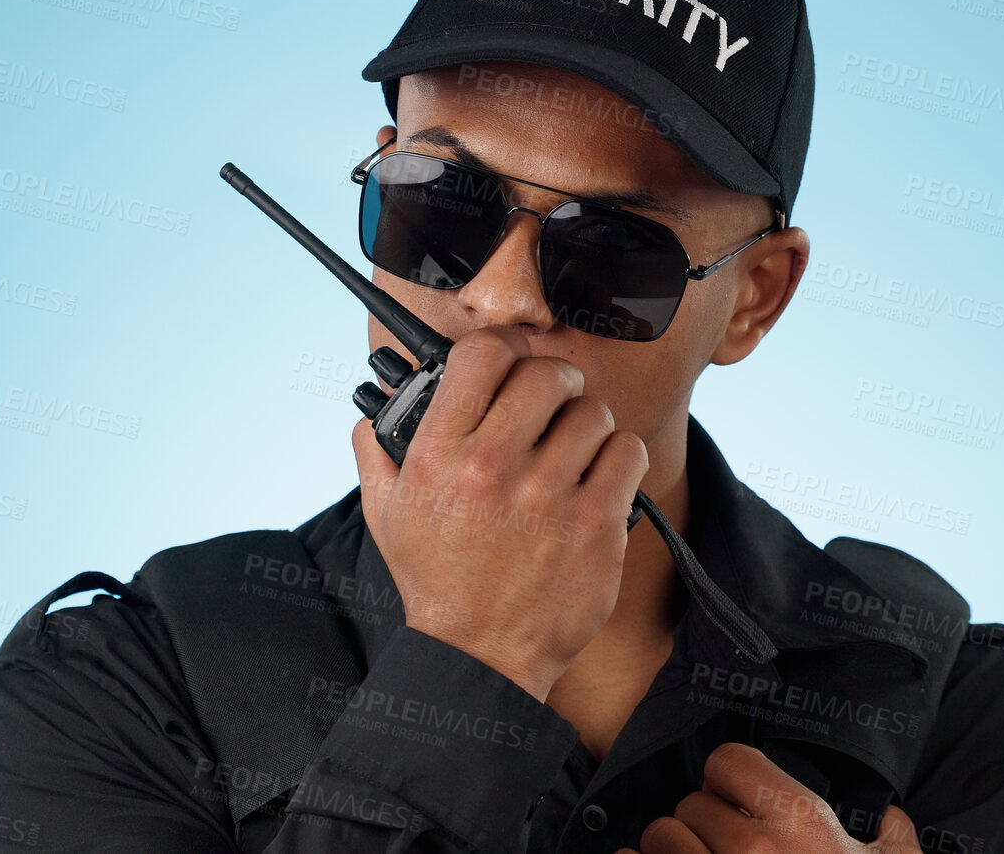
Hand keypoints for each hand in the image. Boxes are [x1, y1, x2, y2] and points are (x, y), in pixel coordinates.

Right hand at [351, 326, 648, 701]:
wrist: (479, 657)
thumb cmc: (438, 583)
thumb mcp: (386, 514)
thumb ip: (377, 452)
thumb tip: (376, 412)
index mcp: (439, 454)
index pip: (481, 354)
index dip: (503, 346)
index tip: (512, 359)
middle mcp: (492, 467)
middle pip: (545, 374)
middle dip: (553, 380)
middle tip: (552, 402)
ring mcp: (548, 496)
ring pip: (592, 412)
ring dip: (587, 424)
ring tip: (574, 449)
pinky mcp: (596, 525)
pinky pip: (627, 453)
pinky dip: (619, 458)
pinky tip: (600, 476)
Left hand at [619, 743, 923, 853]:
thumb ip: (890, 833)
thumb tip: (883, 814)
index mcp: (800, 822)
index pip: (727, 761)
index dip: (731, 780)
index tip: (740, 802)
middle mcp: (751, 848)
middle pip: (690, 805)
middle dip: (705, 825)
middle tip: (725, 849)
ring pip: (660, 838)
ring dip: (674, 851)